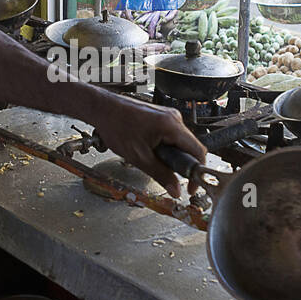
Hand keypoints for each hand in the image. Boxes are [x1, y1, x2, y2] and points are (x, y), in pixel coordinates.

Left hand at [90, 92, 206, 198]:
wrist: (103, 109)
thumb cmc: (116, 126)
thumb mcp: (139, 157)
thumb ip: (161, 175)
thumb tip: (175, 190)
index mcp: (171, 126)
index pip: (198, 151)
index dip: (197, 172)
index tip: (191, 186)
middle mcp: (174, 118)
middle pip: (191, 147)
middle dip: (182, 164)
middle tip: (169, 175)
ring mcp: (169, 115)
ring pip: (181, 142)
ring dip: (173, 155)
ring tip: (153, 158)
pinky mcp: (163, 117)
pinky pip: (173, 136)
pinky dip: (166, 147)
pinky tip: (151, 149)